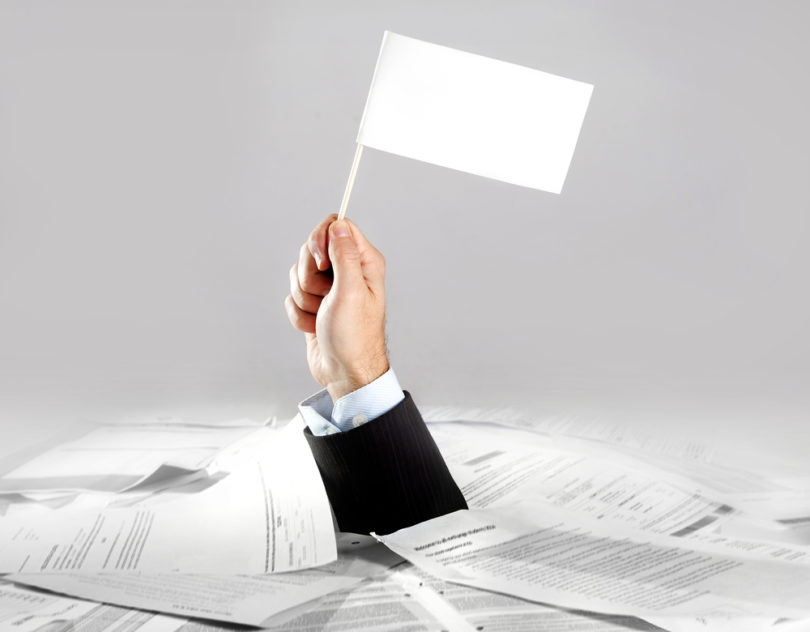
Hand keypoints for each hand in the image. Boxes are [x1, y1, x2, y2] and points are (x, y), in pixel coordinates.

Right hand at [285, 214, 387, 401]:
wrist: (344, 372)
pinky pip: (292, 296)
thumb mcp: (351, 291)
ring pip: (298, 274)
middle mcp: (347, 271)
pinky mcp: (314, 303)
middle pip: (312, 249)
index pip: (337, 226)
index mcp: (363, 262)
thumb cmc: (354, 337)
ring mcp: (330, 288)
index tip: (322, 263)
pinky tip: (316, 326)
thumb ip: (344, 255)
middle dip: (310, 277)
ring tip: (322, 315)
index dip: (321, 240)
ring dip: (305, 299)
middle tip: (326, 296)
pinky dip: (300, 314)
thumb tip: (338, 225)